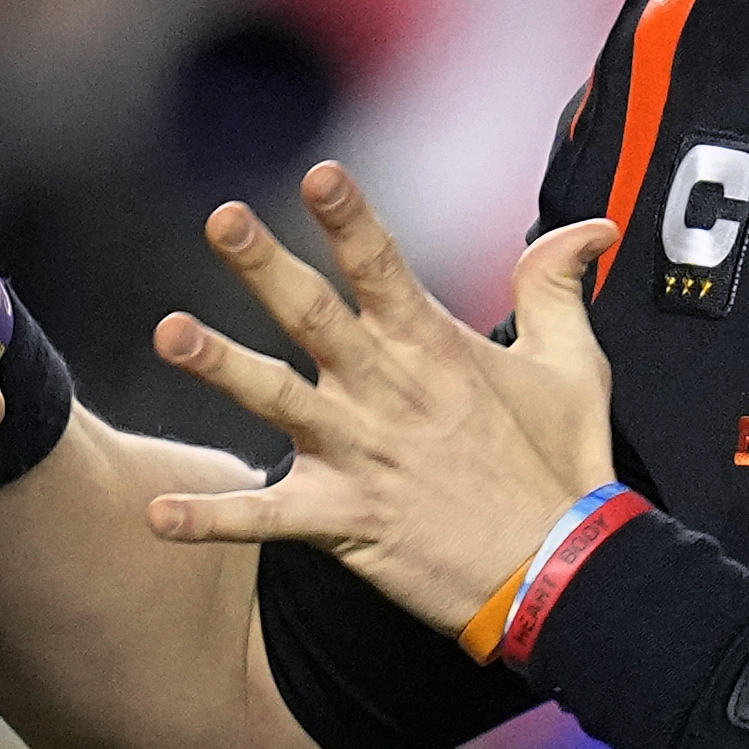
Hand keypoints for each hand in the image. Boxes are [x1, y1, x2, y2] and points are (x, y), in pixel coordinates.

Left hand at [146, 160, 619, 635]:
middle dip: (266, 266)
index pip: (386, 268)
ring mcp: (362, 457)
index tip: (320, 173)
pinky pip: (265, 520)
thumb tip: (592, 226)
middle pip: (316, 315)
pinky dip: (212, 518)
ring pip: (277, 401)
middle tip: (222, 220)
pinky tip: (157, 515)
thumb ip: (558, 288)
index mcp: (436, 350)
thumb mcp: (573, 369)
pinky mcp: (345, 521)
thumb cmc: (564, 469)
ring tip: (169, 332)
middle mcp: (389, 393)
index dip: (353, 220)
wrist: (561, 575)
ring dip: (221, 367)